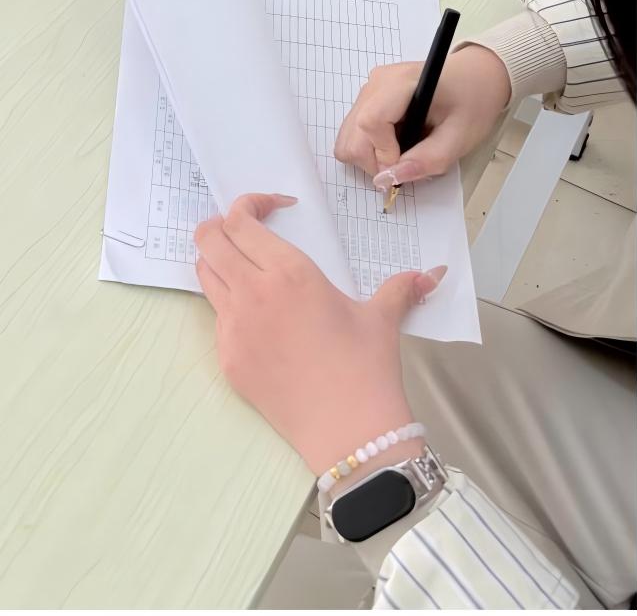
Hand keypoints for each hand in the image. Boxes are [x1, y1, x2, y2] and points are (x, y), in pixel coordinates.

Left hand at [194, 192, 445, 474]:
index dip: (250, 205)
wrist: (348, 431)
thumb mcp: (382, 317)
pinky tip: (263, 320)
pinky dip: (229, 305)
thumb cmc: (366, 367)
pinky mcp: (228, 360)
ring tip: (251, 270)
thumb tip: (432, 274)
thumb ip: (401, 287)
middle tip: (250, 232)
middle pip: (208, 240)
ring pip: (204, 276)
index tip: (276, 209)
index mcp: (289, 273)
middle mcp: (252, 295)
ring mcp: (233, 329)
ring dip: (220, 263)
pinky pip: (216, 318)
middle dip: (221, 226)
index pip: (240, 221)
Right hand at [335, 44, 512, 192]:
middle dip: (376, 162)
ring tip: (406, 150)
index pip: (370, 122)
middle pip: (354, 136)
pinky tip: (398, 142)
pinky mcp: (368, 98)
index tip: (405, 163)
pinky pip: (355, 134)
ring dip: (374, 157)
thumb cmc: (473, 100)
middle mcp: (378, 81)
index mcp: (402, 82)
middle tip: (408, 162)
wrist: (477, 77)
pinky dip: (373, 148)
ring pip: (349, 139)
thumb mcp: (459, 138)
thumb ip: (425, 161)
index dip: (383, 153)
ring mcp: (369, 89)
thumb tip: (386, 180)